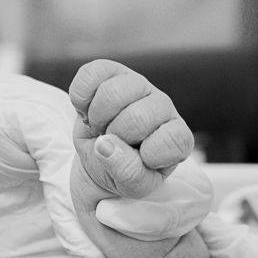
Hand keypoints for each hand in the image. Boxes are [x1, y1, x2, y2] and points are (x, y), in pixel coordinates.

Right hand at [69, 59, 196, 204]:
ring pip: (113, 93)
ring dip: (97, 118)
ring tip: (101, 129)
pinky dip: (80, 100)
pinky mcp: (110, 71)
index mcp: (177, 137)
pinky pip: (90, 76)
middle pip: (137, 117)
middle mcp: (163, 106)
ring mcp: (138, 85)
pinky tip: (87, 111)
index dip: (149, 155)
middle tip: (112, 145)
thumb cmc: (122, 172)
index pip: (172, 140)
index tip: (139, 161)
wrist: (99, 159)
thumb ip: (127, 172)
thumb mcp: (131, 186)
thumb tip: (105, 145)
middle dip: (116, 139)